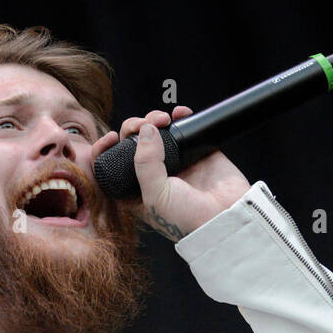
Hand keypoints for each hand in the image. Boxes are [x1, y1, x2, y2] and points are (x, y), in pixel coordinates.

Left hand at [91, 107, 251, 241]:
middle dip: (134, 128)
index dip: (107, 149)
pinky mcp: (196, 152)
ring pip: (157, 132)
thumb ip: (145, 163)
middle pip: (133, 143)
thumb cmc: (187, 218)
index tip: (112, 138)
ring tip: (164, 119)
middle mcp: (153, 176)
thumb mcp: (155, 195)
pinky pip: (184, 128)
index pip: (112, 166)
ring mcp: (175, 162)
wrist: (225, 218)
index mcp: (136, 191)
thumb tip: (146, 128)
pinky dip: (181, 116)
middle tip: (143, 125)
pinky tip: (180, 113)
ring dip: (155, 119)